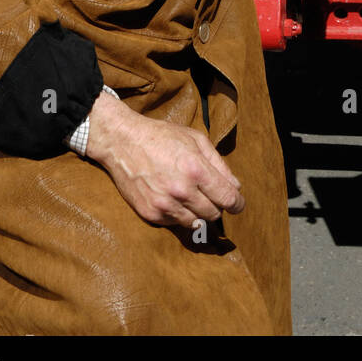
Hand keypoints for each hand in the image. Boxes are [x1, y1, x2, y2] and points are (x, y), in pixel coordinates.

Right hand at [85, 89, 243, 227]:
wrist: (123, 142)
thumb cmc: (162, 137)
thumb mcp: (196, 139)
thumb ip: (219, 164)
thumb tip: (235, 187)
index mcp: (196, 170)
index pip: (227, 198)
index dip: (238, 204)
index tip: (238, 204)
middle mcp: (182, 191)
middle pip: (214, 213)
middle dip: (218, 205)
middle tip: (213, 195)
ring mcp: (164, 205)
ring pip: (196, 223)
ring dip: (200, 213)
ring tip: (194, 198)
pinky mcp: (150, 214)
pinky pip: (176, 224)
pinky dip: (181, 215)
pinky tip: (176, 200)